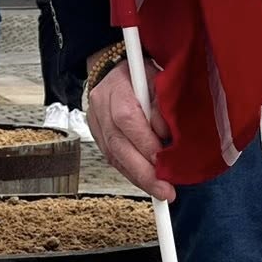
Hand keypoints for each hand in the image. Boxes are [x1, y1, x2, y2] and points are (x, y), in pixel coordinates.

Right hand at [86, 59, 173, 200]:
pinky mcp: (97, 136)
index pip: (127, 119)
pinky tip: (147, 183)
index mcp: (115, 89)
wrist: (112, 69)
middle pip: (118, 146)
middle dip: (143, 172)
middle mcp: (100, 108)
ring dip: (138, 178)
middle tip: (165, 191)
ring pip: (114, 157)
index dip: (145, 143)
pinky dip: (131, 173)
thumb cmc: (140, 73)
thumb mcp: (156, 77)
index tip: (164, 161)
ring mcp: (95, 124)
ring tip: (160, 192)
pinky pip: (113, 159)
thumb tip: (166, 134)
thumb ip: (161, 104)